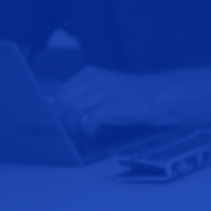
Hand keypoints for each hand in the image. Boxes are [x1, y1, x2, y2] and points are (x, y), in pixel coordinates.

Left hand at [51, 67, 171, 135]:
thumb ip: (79, 95)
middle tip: (67, 134)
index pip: (60, 94)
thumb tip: (53, 105)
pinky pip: (92, 119)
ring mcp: (105, 90)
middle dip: (62, 122)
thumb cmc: (126, 97)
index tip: (58, 126)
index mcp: (88, 74)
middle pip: (64, 102)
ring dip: (74, 128)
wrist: (157, 95)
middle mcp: (94, 79)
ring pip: (75, 110)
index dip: (55, 114)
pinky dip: (88, 130)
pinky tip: (92, 135)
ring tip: (80, 135)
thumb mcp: (100, 90)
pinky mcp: (116, 103)